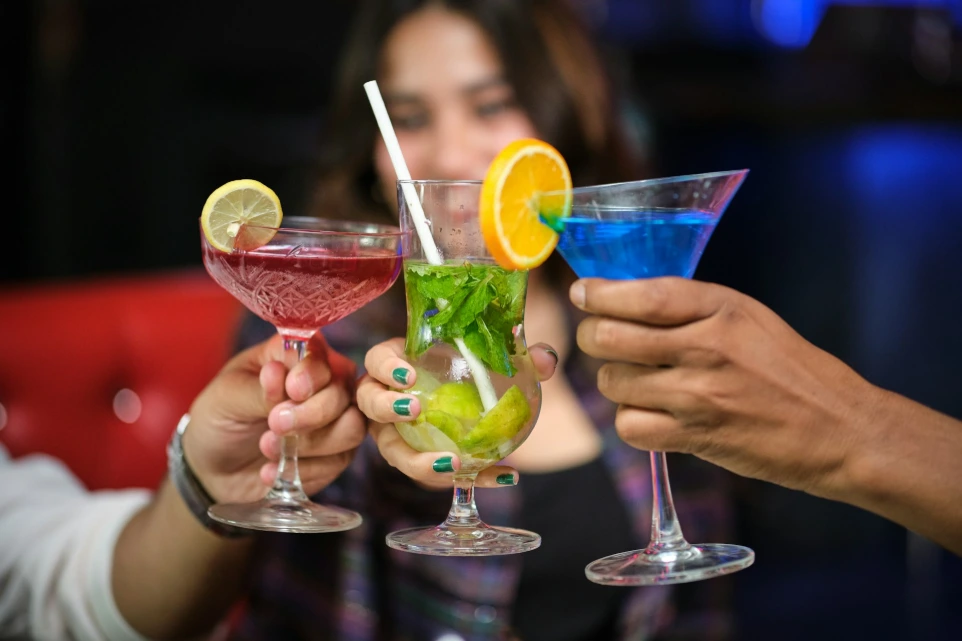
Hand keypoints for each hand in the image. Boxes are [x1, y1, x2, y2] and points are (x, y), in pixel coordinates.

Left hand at [183, 333, 364, 501]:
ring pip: (353, 427)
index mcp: (296, 356)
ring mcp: (335, 419)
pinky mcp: (336, 454)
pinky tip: (273, 471)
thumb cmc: (220, 418)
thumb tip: (278, 373)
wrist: (213, 468)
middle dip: (312, 414)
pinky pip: (339, 461)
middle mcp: (324, 383)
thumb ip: (258, 389)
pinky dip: (305, 469)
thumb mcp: (227, 397)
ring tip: (267, 447)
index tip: (293, 389)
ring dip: (311, 443)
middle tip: (274, 424)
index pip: (323, 357)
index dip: (313, 374)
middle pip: (344, 393)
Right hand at [356, 338, 559, 489]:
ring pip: (391, 449)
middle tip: (416, 411)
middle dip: (387, 409)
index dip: (386, 367)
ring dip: (416, 460)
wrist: (470, 401)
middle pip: (370, 404)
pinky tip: (503, 476)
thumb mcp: (487, 358)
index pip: (376, 361)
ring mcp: (392, 432)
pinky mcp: (416, 461)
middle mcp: (384, 398)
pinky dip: (469, 478)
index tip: (409, 375)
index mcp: (395, 365)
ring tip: (452, 463)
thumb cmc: (466, 370)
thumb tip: (545, 359)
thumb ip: (517, 355)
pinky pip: (434, 473)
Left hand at [570, 277, 882, 497]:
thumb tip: (624, 299)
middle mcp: (706, 347)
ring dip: (615, 383)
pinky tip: (651, 414)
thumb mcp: (749, 317)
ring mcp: (699, 395)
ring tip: (640, 382)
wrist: (839, 429)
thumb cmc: (791, 370)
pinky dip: (631, 422)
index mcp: (722, 308)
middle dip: (593, 337)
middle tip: (601, 340)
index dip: (600, 294)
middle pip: (610, 338)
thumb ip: (691, 307)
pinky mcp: (696, 437)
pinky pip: (629, 426)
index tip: (581, 293)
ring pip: (612, 383)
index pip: (641, 295)